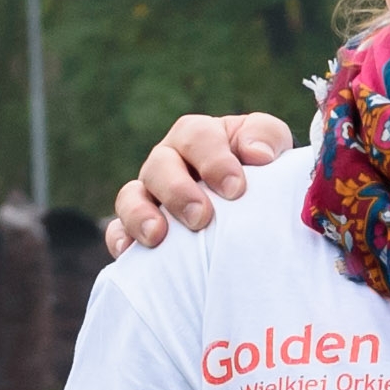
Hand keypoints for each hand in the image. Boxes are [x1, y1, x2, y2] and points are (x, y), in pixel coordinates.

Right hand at [105, 112, 290, 252]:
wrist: (256, 209)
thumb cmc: (261, 174)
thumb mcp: (272, 148)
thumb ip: (267, 138)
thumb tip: (256, 154)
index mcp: (199, 137)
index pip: (196, 136)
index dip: (213, 160)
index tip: (236, 189)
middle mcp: (168, 161)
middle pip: (159, 164)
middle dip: (178, 191)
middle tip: (201, 217)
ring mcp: (149, 194)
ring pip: (131, 196)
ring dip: (140, 214)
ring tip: (157, 236)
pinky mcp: (136, 228)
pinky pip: (117, 231)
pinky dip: (120, 239)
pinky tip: (129, 253)